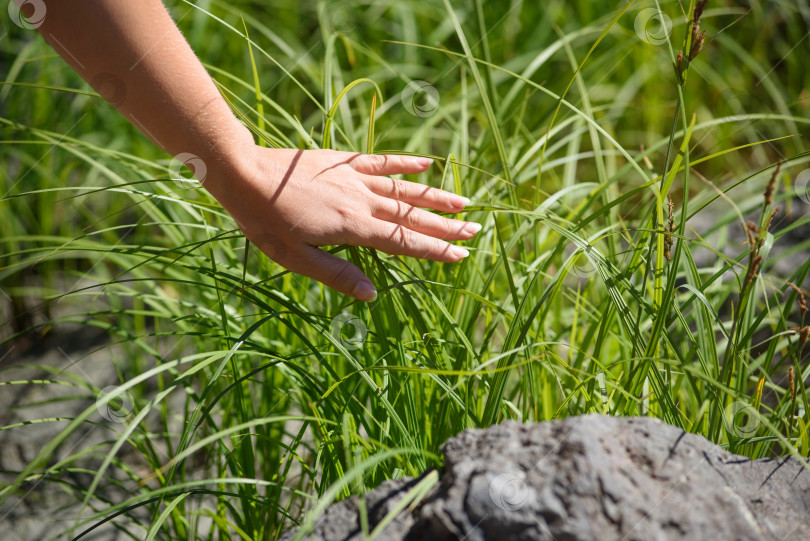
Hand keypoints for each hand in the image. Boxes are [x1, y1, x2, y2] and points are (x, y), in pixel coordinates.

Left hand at [205, 147, 479, 301]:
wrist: (243, 172)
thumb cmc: (264, 221)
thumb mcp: (295, 258)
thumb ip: (336, 274)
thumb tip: (371, 294)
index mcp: (352, 227)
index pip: (403, 242)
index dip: (434, 250)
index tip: (460, 255)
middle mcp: (361, 201)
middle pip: (411, 216)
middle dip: (445, 225)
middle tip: (475, 231)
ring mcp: (354, 178)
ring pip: (404, 189)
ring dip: (435, 196)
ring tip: (463, 203)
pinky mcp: (343, 161)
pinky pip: (382, 161)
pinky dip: (405, 164)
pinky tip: (426, 164)